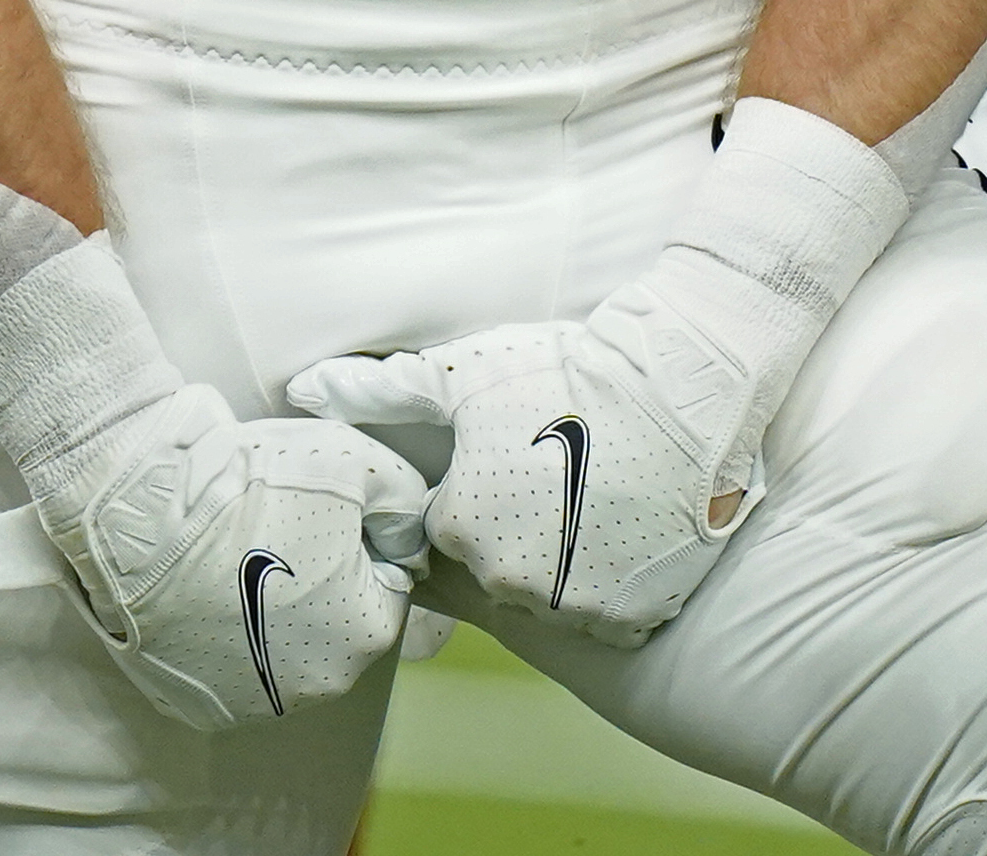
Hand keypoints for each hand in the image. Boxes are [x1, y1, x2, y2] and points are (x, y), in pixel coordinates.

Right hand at [0, 238, 429, 731]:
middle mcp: (318, 687)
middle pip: (335, 627)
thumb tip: (408, 529)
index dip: (355, 547)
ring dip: (270, 617)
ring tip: (232, 561)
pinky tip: (203, 595)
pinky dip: (224, 639)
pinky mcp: (200, 706)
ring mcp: (254, 703)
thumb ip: (404, 500)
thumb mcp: (358, 463)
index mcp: (365, 635)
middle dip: (318, 587)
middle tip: (273, 535)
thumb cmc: (255, 485)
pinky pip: (231, 671)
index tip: (317, 519)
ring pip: (284, 652)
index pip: (383, 587)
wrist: (146, 511)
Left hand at [294, 97, 905, 644]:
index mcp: (460, 528)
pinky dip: (616, 581)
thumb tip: (305, 392)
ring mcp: (578, 605)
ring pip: (555, 596)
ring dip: (567, 560)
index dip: (481, 495)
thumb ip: (383, 393)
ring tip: (597, 496)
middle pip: (501, 569)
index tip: (514, 466)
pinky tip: (628, 525)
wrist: (681, 382)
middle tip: (558, 474)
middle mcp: (511, 581)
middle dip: (520, 531)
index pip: (449, 535)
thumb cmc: (566, 370)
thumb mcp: (467, 375)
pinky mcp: (636, 614)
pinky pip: (609, 612)